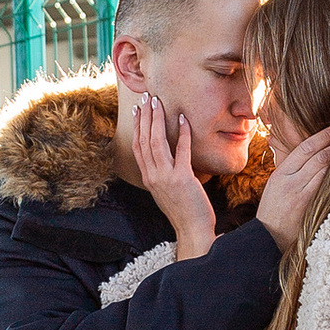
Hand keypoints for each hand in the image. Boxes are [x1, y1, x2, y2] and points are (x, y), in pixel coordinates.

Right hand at [127, 89, 214, 254]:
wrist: (192, 231)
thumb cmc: (184, 212)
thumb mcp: (168, 191)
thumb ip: (164, 175)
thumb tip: (168, 159)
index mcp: (148, 178)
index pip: (138, 147)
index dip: (137, 127)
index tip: (138, 110)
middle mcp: (153, 176)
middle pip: (144, 140)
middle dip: (145, 117)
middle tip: (147, 98)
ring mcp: (166, 177)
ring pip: (157, 142)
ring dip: (157, 120)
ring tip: (158, 103)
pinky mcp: (182, 179)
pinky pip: (181, 151)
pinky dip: (182, 133)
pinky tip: (183, 119)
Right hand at [255, 124, 329, 248]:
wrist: (266, 238)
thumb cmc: (274, 212)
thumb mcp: (276, 187)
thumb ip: (292, 172)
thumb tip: (314, 155)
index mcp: (280, 173)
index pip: (305, 147)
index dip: (323, 135)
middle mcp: (290, 181)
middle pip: (318, 156)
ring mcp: (300, 194)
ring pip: (324, 169)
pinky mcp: (308, 206)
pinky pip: (327, 186)